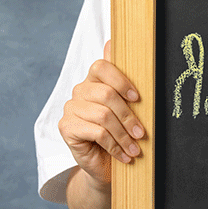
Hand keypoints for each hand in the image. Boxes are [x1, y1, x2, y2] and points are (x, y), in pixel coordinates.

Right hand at [58, 40, 143, 184]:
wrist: (105, 164)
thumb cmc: (120, 134)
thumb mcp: (128, 110)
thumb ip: (126, 85)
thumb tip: (115, 44)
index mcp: (95, 81)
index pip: (101, 66)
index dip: (121, 80)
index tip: (138, 98)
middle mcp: (80, 91)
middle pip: (106, 94)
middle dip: (129, 116)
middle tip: (141, 134)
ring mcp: (71, 108)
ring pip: (103, 116)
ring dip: (124, 136)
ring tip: (135, 149)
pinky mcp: (66, 127)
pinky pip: (97, 133)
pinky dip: (115, 146)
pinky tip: (124, 155)